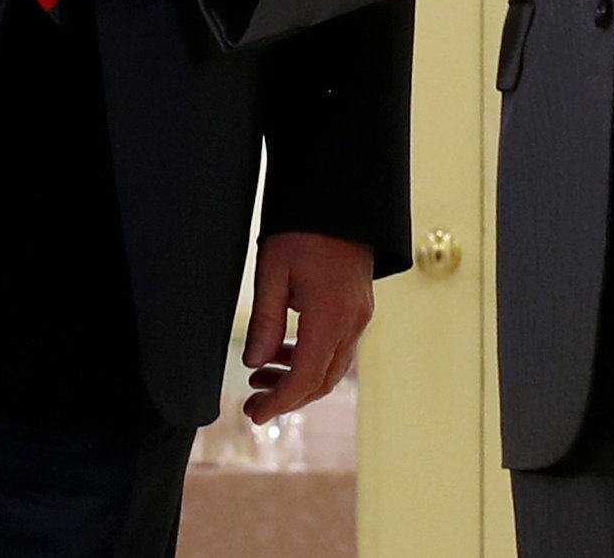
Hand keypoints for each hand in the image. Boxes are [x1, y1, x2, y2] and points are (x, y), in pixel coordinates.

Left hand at [241, 231, 373, 422]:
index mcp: (331, 316)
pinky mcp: (360, 308)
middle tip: (252, 403)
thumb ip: (264, 322)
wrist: (340, 199)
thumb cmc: (302, 229)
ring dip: (298, 378)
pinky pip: (337, 347)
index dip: (278, 402)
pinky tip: (282, 351)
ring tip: (260, 374)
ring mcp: (360, 316)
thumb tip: (253, 363)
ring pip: (332, 367)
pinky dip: (311, 359)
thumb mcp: (272, 271)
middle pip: (322, 381)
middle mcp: (353, 323)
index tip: (253, 414)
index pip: (305, 378)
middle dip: (287, 398)